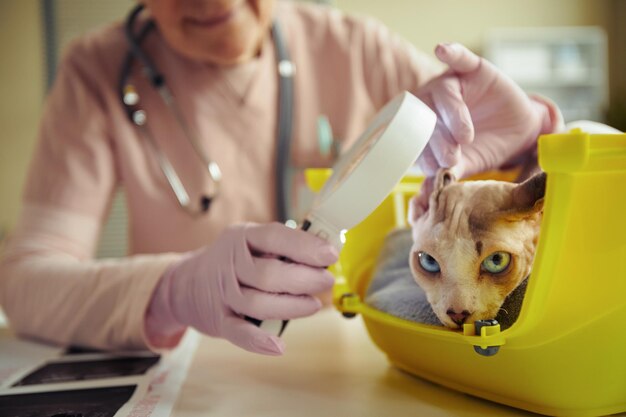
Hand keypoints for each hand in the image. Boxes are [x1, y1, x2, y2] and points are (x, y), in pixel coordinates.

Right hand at [147, 223, 337, 354]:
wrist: (186, 283)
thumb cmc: (233, 261)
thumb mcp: (251, 242)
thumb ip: (283, 246)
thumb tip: (326, 252)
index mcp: (242, 237)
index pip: (274, 237)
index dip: (304, 246)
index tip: (330, 254)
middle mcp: (230, 263)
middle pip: (269, 274)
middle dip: (303, 279)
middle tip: (325, 281)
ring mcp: (223, 293)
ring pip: (257, 304)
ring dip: (290, 307)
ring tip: (313, 305)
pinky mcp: (219, 320)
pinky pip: (238, 332)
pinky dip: (257, 340)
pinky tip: (278, 345)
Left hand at [410, 43, 558, 220]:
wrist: (518, 133)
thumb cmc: (484, 148)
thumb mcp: (467, 163)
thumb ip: (448, 173)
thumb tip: (427, 199)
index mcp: (422, 126)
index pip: (415, 138)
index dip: (422, 153)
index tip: (434, 170)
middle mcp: (431, 103)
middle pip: (426, 116)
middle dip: (437, 139)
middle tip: (451, 157)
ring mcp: (451, 84)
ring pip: (444, 94)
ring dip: (453, 115)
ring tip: (464, 137)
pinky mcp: (472, 70)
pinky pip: (460, 58)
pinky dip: (452, 52)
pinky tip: (443, 49)